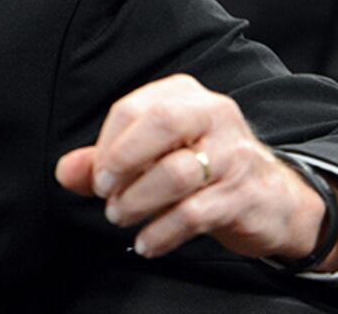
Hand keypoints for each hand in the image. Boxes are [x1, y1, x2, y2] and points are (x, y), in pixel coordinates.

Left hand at [56, 74, 337, 269]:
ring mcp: (233, 153)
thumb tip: (65, 172)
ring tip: (121, 217)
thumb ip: (105, 161)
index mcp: (184, 95)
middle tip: (104, 193)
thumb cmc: (200, 169)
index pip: (132, 108)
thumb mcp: (153, 156)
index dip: (106, 145)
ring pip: (176, 173)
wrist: (272, 199)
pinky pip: (194, 213)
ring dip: (138, 201)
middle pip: (160, 124)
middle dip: (122, 161)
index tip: (96, 176)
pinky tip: (146, 243)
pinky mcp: (243, 194)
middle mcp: (213, 114)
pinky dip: (162, 232)